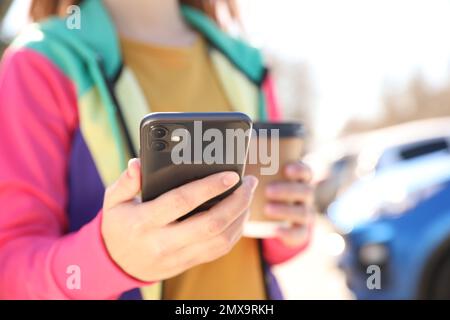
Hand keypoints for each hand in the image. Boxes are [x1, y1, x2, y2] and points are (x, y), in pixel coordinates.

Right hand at [101, 158, 257, 281]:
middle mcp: (163, 242)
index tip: (231, 174)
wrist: (118, 263)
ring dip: (241, 216)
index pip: (182, 202)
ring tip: (247, 194)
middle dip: (236, 201)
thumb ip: (126, 182)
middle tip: (248, 182)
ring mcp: (179, 256)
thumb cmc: (119, 225)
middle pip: (210, 224)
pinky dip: (236, 231)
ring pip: (220, 240)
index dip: (209, 187)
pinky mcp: (189, 262)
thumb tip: (138, 163)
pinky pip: (220, 249)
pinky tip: (240, 213)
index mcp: (144, 222)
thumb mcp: (113, 201)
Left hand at [264, 162, 313, 247]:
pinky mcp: (300, 231)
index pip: (306, 172)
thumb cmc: (264, 189)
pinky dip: (289, 232)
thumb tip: (237, 157)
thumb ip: (257, 168)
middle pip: (306, 191)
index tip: (286, 169)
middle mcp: (305, 196)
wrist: (271, 219)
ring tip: (267, 209)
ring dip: (285, 210)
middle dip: (287, 190)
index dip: (299, 170)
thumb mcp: (264, 178)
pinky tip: (276, 230)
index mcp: (299, 179)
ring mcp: (305, 213)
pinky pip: (300, 233)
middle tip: (267, 190)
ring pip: (303, 212)